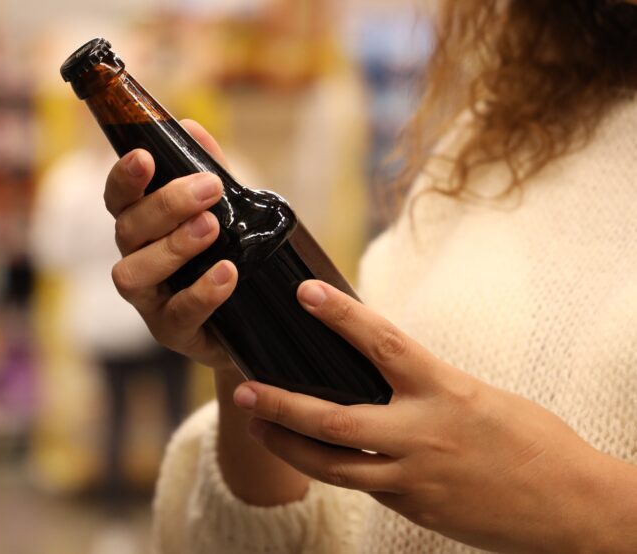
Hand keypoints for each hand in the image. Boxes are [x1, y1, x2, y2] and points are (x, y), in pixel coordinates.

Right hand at [104, 120, 236, 371]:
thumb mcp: (226, 210)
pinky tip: (227, 272)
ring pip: (134, 274)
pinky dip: (201, 291)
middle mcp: (135, 260)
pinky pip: (177, 313)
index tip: (144, 156)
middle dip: (165, 205)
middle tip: (208, 187)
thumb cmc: (226, 256)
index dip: (124, 178)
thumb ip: (209, 170)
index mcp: (142, 227)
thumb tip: (190, 127)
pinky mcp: (172, 332)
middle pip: (127, 230)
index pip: (119, 199)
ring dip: (172, 247)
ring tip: (210, 228)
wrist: (253, 321)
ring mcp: (149, 300)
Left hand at [232, 279, 626, 551]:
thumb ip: (425, 385)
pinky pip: (363, 486)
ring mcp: (414, 478)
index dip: (341, 316)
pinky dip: (337, 469)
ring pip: (332, 466)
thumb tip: (376, 368)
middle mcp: (423, 434)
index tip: (306, 293)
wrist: (572, 507)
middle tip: (244, 391)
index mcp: (444, 390)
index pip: (383, 344)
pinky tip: (316, 456)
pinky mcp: (413, 509)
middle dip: (281, 405)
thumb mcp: (476, 395)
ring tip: (259, 427)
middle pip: (333, 420)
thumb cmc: (532, 441)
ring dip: (289, 445)